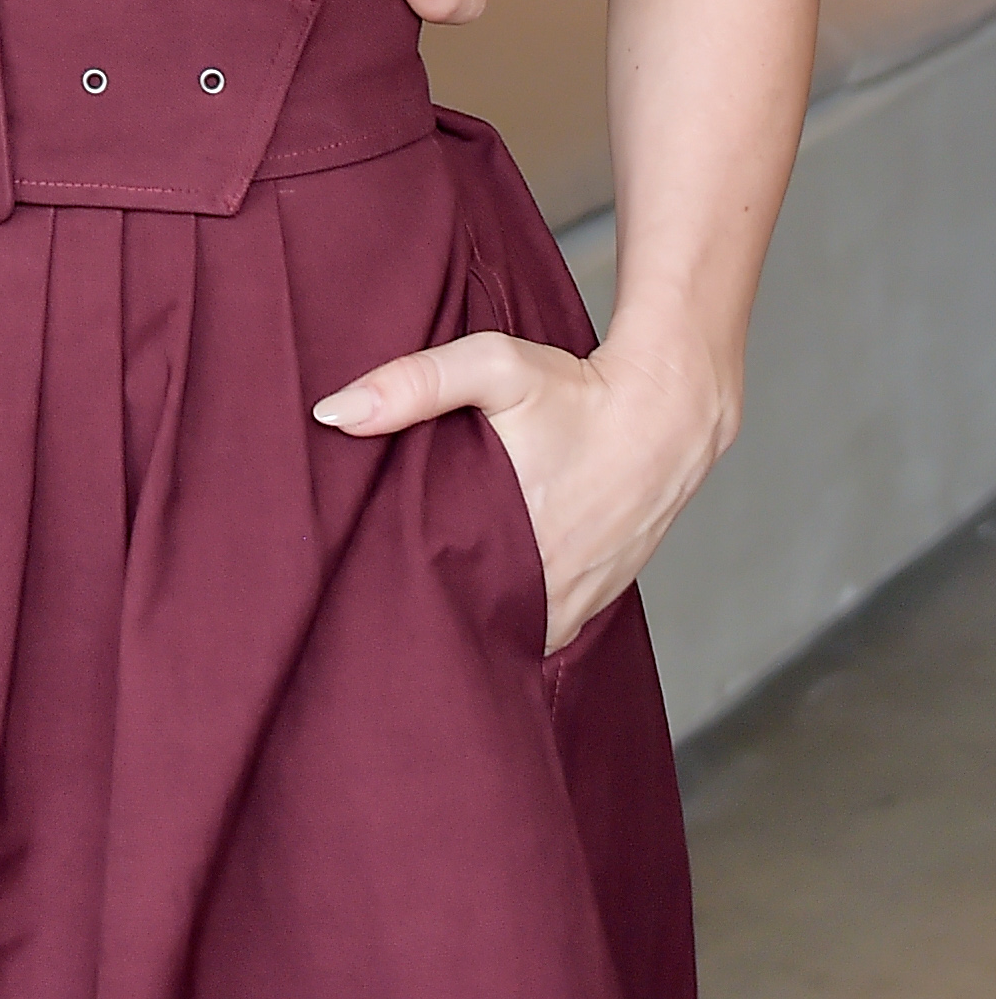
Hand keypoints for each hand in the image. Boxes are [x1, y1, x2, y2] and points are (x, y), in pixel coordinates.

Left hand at [311, 323, 728, 652]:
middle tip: (382, 587)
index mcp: (511, 544)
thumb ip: (412, 384)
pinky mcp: (593, 604)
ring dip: (473, 617)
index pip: (433, 598)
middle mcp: (546, 590)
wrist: (665, 415)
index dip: (394, 592)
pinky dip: (513, 616)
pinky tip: (484, 590)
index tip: (359, 579)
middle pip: (466, 621)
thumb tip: (332, 413)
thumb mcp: (493, 367)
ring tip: (428, 592)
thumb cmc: (576, 392)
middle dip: (428, 608)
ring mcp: (575, 605)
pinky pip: (540, 628)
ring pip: (505, 631)